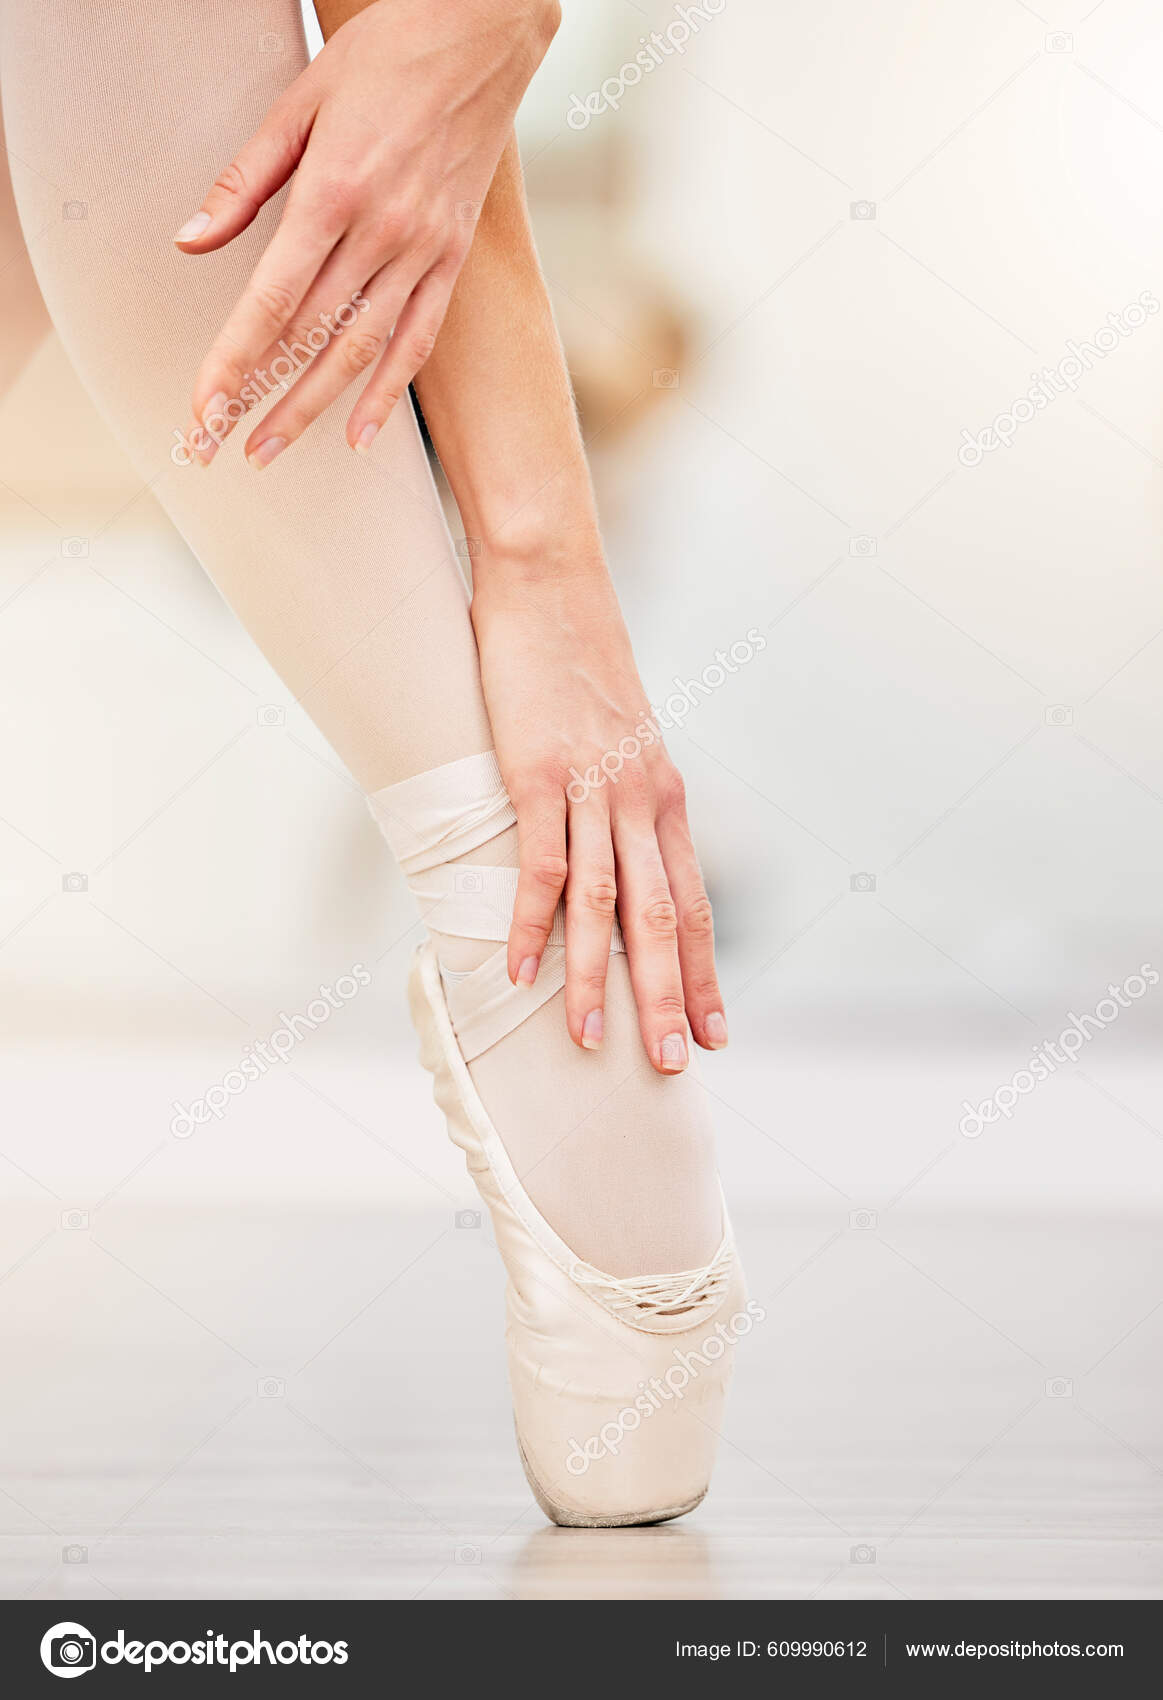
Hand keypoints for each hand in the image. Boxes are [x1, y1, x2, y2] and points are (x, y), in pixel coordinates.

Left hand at [175, 0, 559, 466]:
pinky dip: (387, 392)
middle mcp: (383, 233)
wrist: (483, 34)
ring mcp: (424, 251)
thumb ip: (245, 181)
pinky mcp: (453, 258)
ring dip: (313, 411)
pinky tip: (358, 434)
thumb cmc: (388, 56)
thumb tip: (193, 241)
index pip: (273, 301)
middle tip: (220, 448)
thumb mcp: (300, 101)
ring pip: (362, 353)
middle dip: (261, 401)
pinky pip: (418, 340)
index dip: (234, 362)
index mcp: (335, 192)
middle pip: (311, 341)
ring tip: (271, 449)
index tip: (204, 407)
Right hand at [470, 556, 727, 1073]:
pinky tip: (520, 974)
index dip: (704, 972)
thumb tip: (617, 847)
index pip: (694, 902)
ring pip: (607, 904)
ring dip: (599, 980)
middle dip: (669, 997)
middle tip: (676, 1065)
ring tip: (594, 1044)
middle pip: (663, 918)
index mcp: (666, 798)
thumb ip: (625, 797)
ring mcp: (593, 787)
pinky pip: (543, 864)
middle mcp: (642, 800)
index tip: (716, 1031)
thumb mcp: (621, 737)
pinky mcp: (540, 772)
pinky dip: (530, 924)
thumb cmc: (578, 664)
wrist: (552, 586)